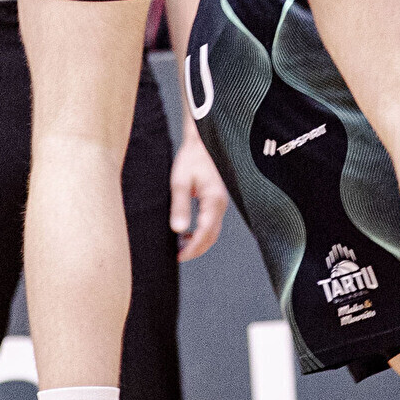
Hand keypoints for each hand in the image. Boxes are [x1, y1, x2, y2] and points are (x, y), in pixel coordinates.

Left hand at [170, 137, 227, 260]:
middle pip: (212, 236)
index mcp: (213, 201)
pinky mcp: (216, 200)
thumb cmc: (191, 159)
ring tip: (180, 247)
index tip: (179, 257)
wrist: (201, 142)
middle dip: (196, 249)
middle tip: (178, 256)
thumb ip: (180, 206)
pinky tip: (187, 233)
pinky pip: (211, 223)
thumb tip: (179, 230)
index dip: (193, 248)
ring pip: (213, 231)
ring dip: (199, 242)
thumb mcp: (180, 182)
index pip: (205, 233)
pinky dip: (201, 233)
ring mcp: (220, 203)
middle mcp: (220, 204)